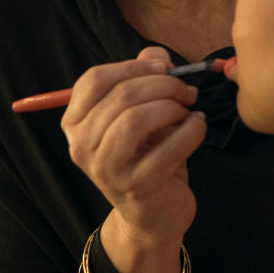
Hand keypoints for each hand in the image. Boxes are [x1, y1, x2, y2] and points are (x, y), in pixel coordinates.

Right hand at [61, 46, 206, 272]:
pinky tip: (198, 126)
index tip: (163, 68)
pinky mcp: (137, 188)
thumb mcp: (139, 112)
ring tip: (188, 109)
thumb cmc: (145, 154)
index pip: (94, 80)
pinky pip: (166, 149)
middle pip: (120, 97)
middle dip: (162, 85)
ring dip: (171, 107)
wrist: (152, 214)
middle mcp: (81, 147)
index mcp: (75, 123)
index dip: (132, 66)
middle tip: (186, 90)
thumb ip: (144, 76)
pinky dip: (190, 131)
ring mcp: (106, 170)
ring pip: (135, 120)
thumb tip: (158, 58)